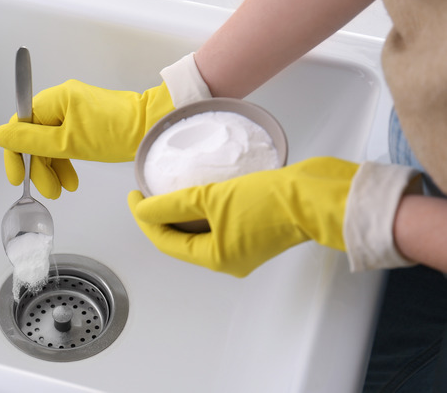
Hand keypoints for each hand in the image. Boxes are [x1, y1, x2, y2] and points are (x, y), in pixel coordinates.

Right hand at [0, 53, 210, 198]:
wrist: (151, 128)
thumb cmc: (115, 133)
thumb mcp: (68, 143)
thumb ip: (31, 141)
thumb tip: (0, 135)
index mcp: (53, 99)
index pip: (20, 125)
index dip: (15, 153)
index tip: (17, 177)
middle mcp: (61, 101)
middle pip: (35, 136)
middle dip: (39, 166)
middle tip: (48, 191)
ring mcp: (74, 110)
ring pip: (50, 143)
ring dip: (53, 168)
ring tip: (62, 190)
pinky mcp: (85, 121)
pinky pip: (65, 142)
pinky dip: (66, 161)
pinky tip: (71, 179)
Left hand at [128, 157, 418, 276]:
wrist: (316, 196)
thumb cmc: (270, 201)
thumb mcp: (212, 198)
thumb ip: (173, 204)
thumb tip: (143, 209)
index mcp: (216, 258)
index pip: (166, 242)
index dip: (145, 219)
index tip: (134, 195)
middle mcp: (228, 259)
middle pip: (181, 240)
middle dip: (161, 218)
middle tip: (146, 193)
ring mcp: (243, 247)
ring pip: (199, 232)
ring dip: (181, 213)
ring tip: (166, 190)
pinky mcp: (256, 231)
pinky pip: (218, 224)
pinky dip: (203, 211)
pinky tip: (197, 191)